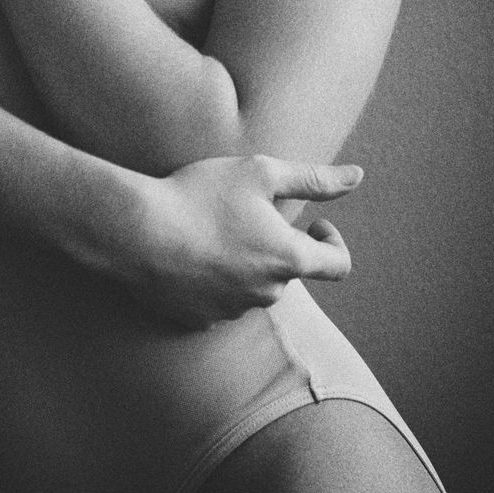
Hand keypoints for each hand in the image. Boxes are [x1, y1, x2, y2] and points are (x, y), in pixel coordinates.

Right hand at [119, 154, 358, 328]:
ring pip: (254, 287)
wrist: (135, 231)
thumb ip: (314, 178)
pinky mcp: (199, 320)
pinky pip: (220, 301)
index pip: (339, 265)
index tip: (314, 223)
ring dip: (245, 263)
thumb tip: (357, 177)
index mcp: (288, 259)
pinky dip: (214, 280)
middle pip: (289, 272)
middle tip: (245, 213)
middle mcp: (267, 293)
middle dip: (277, 245)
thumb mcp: (261, 172)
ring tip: (212, 230)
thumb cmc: (200, 195)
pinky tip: (191, 254)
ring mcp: (232, 311)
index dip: (333, 242)